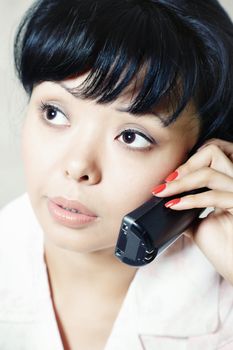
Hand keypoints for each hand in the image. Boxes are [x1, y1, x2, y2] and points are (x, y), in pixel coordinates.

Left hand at [152, 138, 232, 284]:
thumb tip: (167, 202)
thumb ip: (187, 209)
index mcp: (228, 185)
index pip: (211, 157)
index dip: (188, 164)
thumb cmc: (224, 249)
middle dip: (185, 166)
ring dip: (180, 183)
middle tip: (166, 183)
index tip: (167, 180)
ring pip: (208, 173)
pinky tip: (174, 205)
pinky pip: (213, 196)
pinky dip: (189, 200)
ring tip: (163, 193)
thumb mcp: (199, 224)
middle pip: (212, 153)